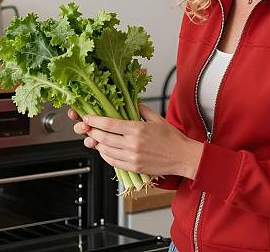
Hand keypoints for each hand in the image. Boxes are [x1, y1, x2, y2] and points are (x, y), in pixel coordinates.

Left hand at [69, 104, 203, 178]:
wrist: (182, 157)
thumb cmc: (172, 138)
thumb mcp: (156, 118)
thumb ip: (141, 109)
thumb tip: (131, 102)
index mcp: (137, 129)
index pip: (109, 124)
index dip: (95, 120)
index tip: (88, 117)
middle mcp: (132, 144)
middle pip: (103, 138)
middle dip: (92, 132)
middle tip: (87, 128)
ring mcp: (132, 157)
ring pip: (106, 151)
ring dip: (97, 144)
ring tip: (95, 138)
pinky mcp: (134, 168)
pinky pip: (113, 162)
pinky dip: (105, 156)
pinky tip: (104, 150)